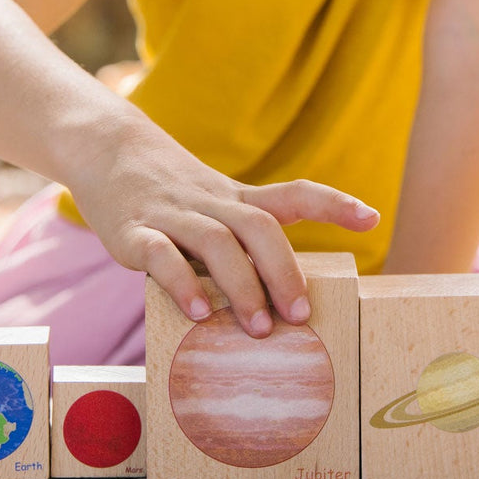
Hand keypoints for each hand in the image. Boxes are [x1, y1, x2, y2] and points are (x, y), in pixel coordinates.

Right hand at [71, 137, 378, 337]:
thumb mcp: (216, 204)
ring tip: (258, 328)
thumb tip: (286, 295)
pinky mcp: (133, 232)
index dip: (334, 204)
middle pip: (259, 226)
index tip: (371, 218)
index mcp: (237, 198)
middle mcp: (211, 203)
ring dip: (242, 286)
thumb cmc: (172, 193)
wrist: (107, 150)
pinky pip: (160, 256)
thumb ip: (246, 240)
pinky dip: (182, 284)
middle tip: (300, 315)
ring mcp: (172, 215)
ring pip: (216, 242)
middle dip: (284, 271)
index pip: (294, 194)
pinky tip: (198, 314)